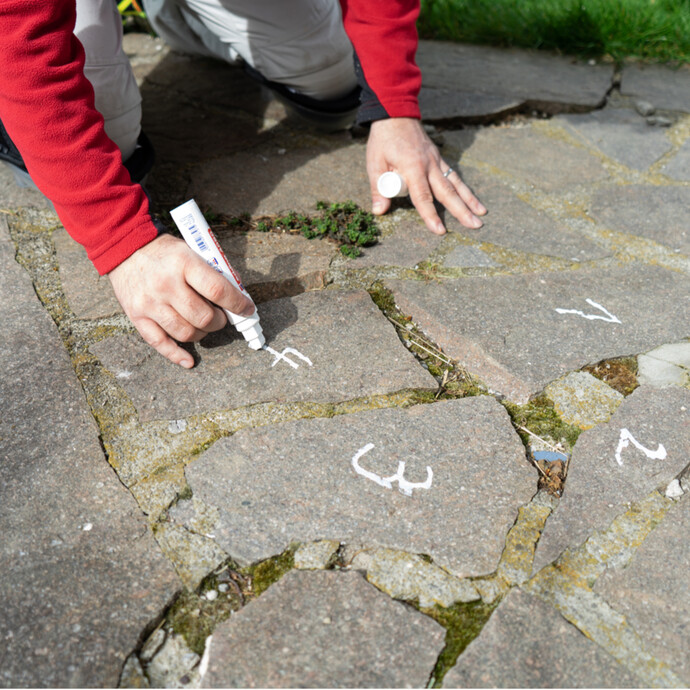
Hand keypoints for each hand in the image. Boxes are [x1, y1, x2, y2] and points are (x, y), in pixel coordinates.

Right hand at [108, 234, 254, 367]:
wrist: (124, 249)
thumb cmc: (165, 252)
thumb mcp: (191, 251)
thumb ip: (214, 272)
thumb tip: (238, 296)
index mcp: (183, 263)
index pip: (218, 290)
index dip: (237, 304)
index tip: (247, 309)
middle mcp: (166, 285)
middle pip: (203, 317)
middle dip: (219, 321)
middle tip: (221, 317)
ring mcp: (150, 303)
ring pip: (186, 333)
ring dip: (202, 334)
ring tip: (204, 325)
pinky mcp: (137, 317)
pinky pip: (160, 343)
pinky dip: (177, 355)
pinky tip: (189, 360)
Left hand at [367, 117, 486, 233]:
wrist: (396, 113)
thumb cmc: (384, 139)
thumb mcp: (374, 163)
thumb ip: (378, 188)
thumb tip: (380, 211)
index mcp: (413, 167)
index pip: (423, 197)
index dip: (430, 215)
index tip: (440, 230)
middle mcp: (429, 165)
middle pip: (447, 193)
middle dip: (461, 211)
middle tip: (475, 226)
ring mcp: (436, 161)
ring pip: (455, 184)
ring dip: (469, 200)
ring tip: (481, 214)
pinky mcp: (438, 158)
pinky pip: (453, 176)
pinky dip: (464, 188)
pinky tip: (472, 199)